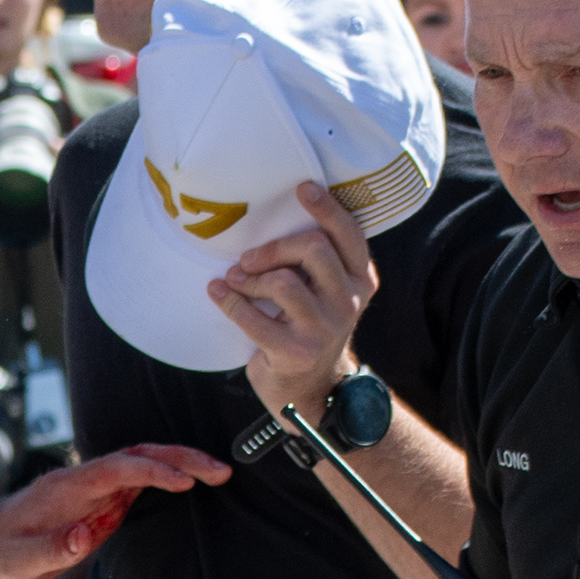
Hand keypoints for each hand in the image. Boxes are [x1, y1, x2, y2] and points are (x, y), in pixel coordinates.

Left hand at [0, 444, 226, 578]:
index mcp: (66, 488)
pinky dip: (166, 478)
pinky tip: (192, 484)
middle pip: (137, 456)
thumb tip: (84, 536)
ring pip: (141, 465)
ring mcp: (92, 490)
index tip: (184, 480)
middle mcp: (82, 481)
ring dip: (179, 464)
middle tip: (221, 470)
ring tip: (219, 474)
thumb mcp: (16, 563)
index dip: (152, 470)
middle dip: (180, 458)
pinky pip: (136, 482)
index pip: (117, 468)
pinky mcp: (97, 503)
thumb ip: (49, 549)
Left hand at [212, 183, 378, 420]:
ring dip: (250, 278)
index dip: (327, 208)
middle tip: (249, 258)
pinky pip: (254, 317)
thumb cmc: (310, 328)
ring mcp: (323, 329)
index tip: (302, 188)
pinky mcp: (293, 352)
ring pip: (284, 282)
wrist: (310, 390)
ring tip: (234, 279)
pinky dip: (229, 301)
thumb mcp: (327, 293)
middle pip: (314, 249)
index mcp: (361, 280)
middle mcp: (349, 302)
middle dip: (275, 247)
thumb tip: (276, 221)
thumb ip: (319, 263)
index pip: (350, 235)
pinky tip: (218, 292)